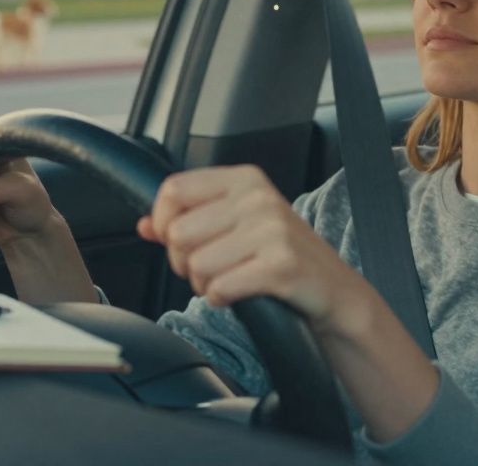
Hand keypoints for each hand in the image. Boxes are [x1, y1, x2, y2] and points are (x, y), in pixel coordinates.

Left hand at [139, 165, 372, 335]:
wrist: (333, 291)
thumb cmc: (283, 257)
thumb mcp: (239, 226)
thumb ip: (190, 220)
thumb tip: (144, 224)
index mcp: (245, 179)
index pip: (174, 190)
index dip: (163, 222)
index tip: (174, 241)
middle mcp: (258, 198)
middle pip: (178, 232)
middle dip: (184, 262)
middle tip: (211, 268)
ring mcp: (271, 230)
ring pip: (195, 264)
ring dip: (204, 284)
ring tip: (231, 280)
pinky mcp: (280, 265)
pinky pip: (220, 288)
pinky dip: (223, 298)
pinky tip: (242, 293)